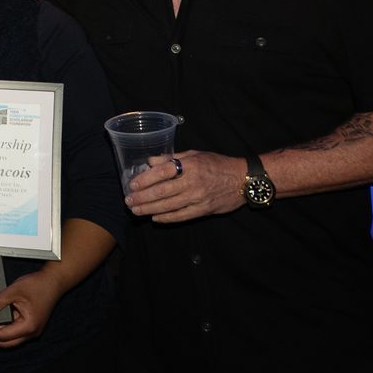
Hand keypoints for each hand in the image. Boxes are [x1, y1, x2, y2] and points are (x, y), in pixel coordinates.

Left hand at [0, 271, 65, 348]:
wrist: (54, 281)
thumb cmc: (39, 285)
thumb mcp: (15, 290)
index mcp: (29, 326)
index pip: (3, 336)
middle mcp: (31, 332)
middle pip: (5, 343)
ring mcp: (31, 330)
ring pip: (9, 339)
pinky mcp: (29, 325)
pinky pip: (13, 332)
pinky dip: (2, 330)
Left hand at [124, 149, 246, 222]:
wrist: (243, 179)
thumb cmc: (218, 164)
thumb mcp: (195, 154)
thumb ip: (172, 158)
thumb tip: (150, 161)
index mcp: (190, 165)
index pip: (162, 172)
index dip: (145, 179)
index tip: (132, 185)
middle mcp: (193, 181)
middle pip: (162, 191)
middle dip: (142, 197)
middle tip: (129, 201)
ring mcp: (198, 197)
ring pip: (169, 206)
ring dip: (149, 209)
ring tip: (136, 210)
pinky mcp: (204, 210)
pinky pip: (181, 216)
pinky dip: (166, 218)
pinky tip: (155, 218)